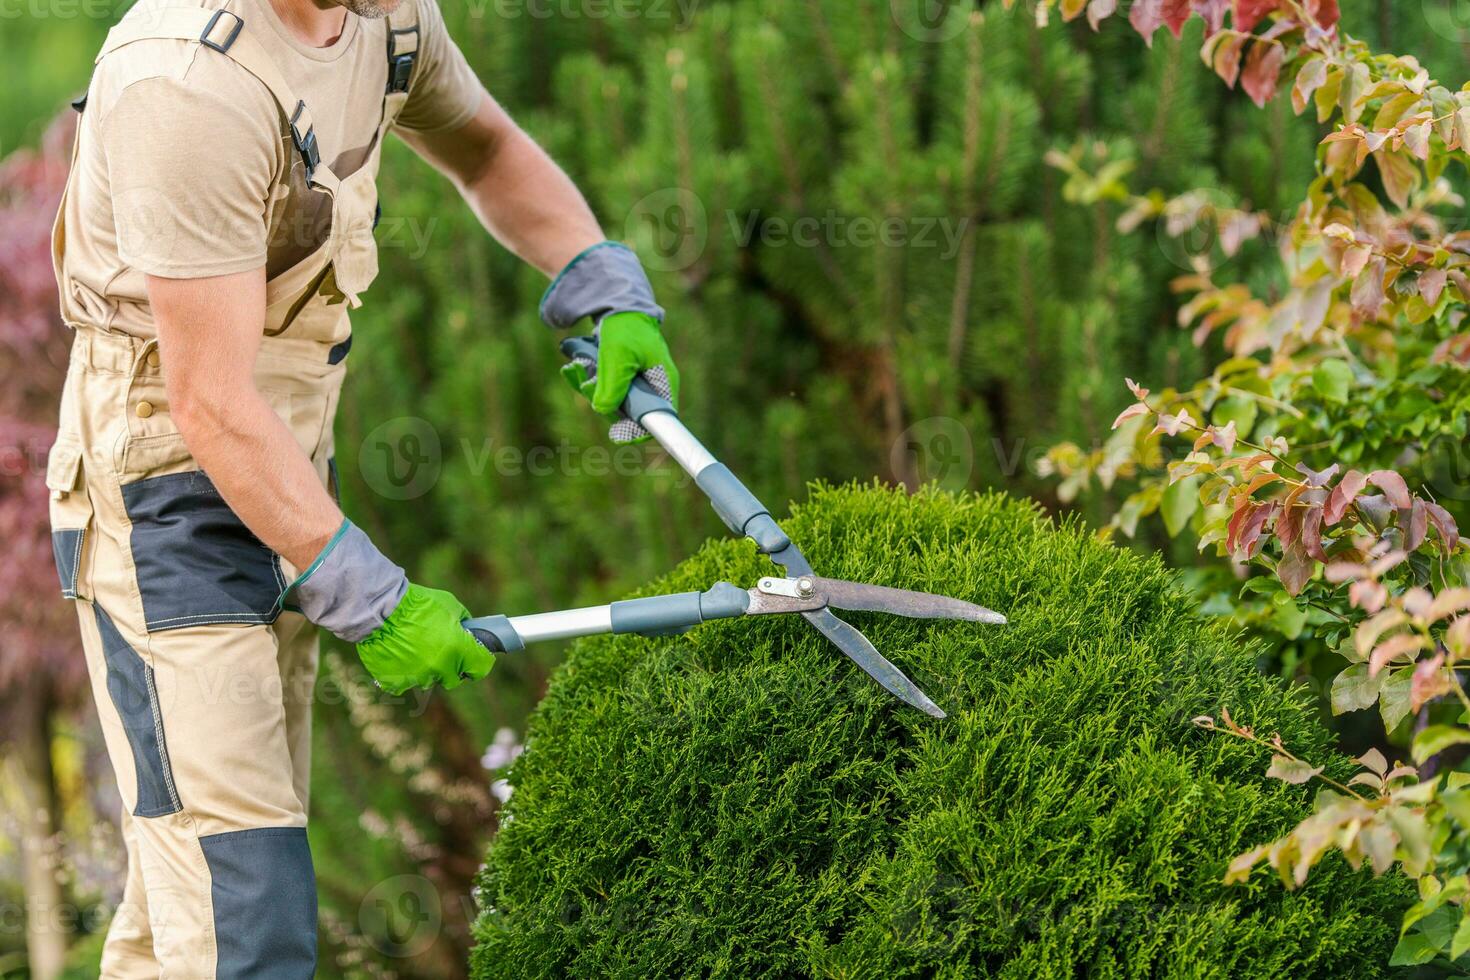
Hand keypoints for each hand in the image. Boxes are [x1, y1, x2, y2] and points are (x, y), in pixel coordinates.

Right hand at [355, 584, 494, 694]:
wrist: (380, 608)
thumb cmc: (417, 603)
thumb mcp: (450, 605)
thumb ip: (462, 622)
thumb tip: (468, 630)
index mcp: (458, 649)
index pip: (481, 668)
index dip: (479, 663)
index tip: (474, 659)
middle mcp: (440, 667)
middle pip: (454, 679)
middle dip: (451, 667)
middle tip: (441, 652)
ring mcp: (418, 677)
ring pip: (429, 681)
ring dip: (426, 670)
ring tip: (414, 649)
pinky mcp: (396, 682)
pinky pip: (404, 684)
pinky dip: (403, 674)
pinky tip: (399, 657)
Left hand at [561, 311, 680, 422]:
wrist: (618, 306)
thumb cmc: (624, 328)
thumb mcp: (617, 356)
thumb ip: (612, 384)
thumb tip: (603, 410)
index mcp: (664, 382)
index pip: (659, 420)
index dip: (638, 432)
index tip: (616, 433)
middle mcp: (655, 386)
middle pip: (632, 416)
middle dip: (606, 404)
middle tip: (587, 384)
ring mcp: (640, 384)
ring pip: (616, 404)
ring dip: (594, 390)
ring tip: (580, 368)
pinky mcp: (625, 379)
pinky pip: (608, 392)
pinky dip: (592, 383)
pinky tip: (580, 366)